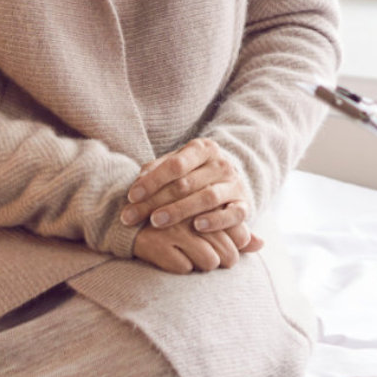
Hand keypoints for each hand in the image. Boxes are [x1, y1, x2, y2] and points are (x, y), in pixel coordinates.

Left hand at [121, 137, 251, 235]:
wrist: (230, 180)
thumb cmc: (194, 174)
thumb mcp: (177, 164)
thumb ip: (156, 170)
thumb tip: (138, 183)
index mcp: (203, 149)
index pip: (175, 164)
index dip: (152, 181)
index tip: (131, 196)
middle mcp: (221, 164)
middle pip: (186, 183)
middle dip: (155, 201)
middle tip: (132, 216)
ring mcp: (234, 184)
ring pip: (207, 197)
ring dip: (179, 210)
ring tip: (156, 221)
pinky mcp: (244, 204)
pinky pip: (233, 214)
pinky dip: (216, 221)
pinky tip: (197, 227)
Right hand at [133, 217, 263, 274]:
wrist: (133, 217)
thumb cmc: (180, 220)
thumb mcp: (208, 217)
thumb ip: (236, 231)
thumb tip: (261, 244)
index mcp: (209, 202)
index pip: (238, 233)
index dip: (235, 245)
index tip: (227, 248)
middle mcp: (194, 213)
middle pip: (227, 250)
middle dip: (224, 259)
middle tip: (214, 259)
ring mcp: (176, 228)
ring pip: (209, 261)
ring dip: (205, 264)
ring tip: (196, 258)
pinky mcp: (158, 244)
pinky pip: (184, 268)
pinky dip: (182, 268)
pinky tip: (175, 258)